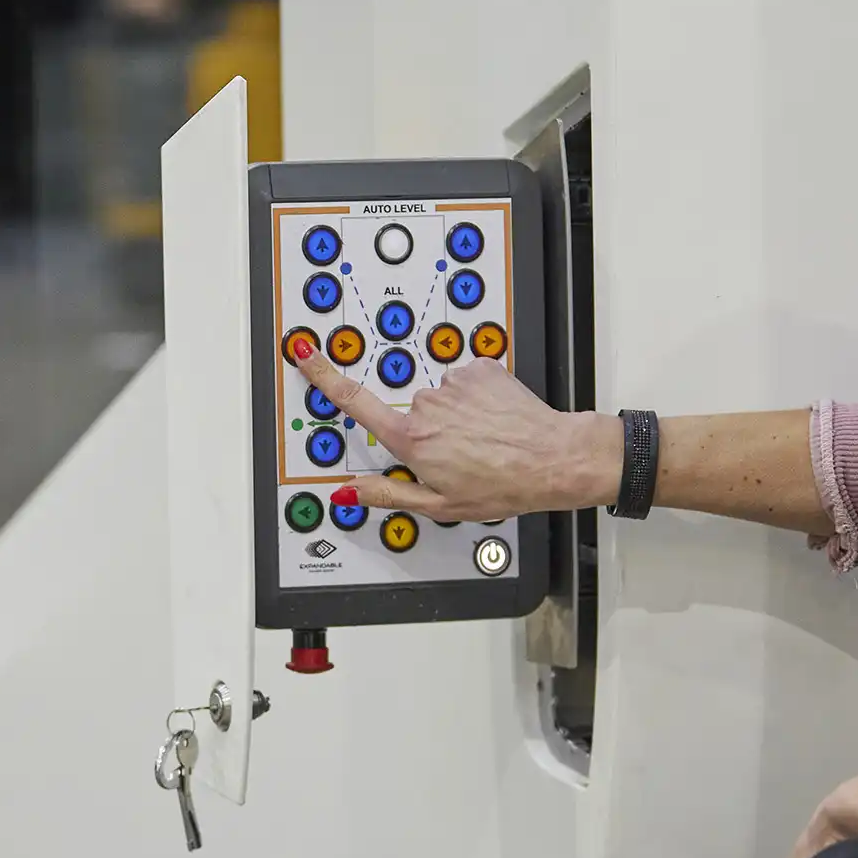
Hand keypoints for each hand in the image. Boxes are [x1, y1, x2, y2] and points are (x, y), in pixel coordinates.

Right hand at [292, 342, 622, 519]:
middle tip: (459, 454)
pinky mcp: (479, 369)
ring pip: (442, 398)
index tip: (304, 354)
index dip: (324, 376)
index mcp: (411, 439)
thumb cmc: (503, 484)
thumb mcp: (439, 504)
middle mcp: (427, 405)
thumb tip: (350, 491)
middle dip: (427, 429)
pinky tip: (495, 419)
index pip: (355, 402)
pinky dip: (478, 397)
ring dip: (457, 414)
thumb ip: (388, 494)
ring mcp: (454, 384)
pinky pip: (467, 381)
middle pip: (411, 412)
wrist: (553, 458)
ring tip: (484, 439)